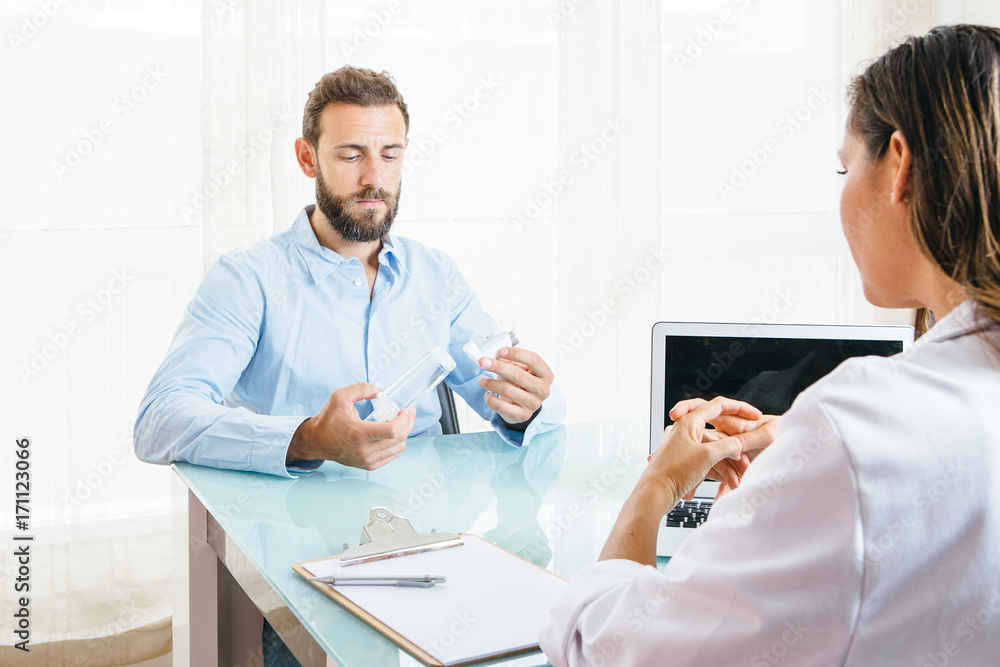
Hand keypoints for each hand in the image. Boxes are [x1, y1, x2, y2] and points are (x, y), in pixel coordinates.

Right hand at [286, 382, 414, 469]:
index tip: (405, 410)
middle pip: (400, 439)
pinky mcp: (368, 465)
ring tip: (399, 422)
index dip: (405, 420)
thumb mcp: (340, 397)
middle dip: (409, 423)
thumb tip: (380, 391)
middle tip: (408, 413)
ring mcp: (367, 460)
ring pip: (399, 449)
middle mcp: (365, 450)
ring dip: (403, 434)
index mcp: (360, 434)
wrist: (315, 441)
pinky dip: (396, 444)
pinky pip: (392, 456)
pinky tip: (391, 434)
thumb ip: (361, 389)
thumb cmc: (327, 419)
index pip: (393, 431)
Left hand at [476, 347, 553, 424]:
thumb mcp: (519, 368)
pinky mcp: (523, 415)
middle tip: (483, 362)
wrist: (521, 405)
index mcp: (546, 374)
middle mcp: (543, 389)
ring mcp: (534, 404)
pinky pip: (503, 407)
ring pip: (508, 390)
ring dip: (490, 383)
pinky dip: (491, 399)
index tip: (500, 351)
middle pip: (519, 374)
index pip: (534, 360)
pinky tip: (487, 394)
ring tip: (482, 380)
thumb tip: (492, 354)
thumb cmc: (519, 382)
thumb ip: (509, 360)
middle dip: (498, 367)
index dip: (516, 353)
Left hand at [643, 396, 761, 513]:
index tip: (755, 416)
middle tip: (747, 462)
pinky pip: (706, 463)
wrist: (654, 494)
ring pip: (714, 452)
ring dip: (726, 467)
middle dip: (734, 451)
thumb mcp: (707, 456)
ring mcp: (684, 446)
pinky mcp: (684, 462)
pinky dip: (716, 473)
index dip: (740, 409)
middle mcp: (685, 431)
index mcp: (689, 422)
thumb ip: (728, 446)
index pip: (718, 406)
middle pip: (719, 435)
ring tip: (736, 482)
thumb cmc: (674, 472)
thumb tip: (739, 444)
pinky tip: (726, 485)